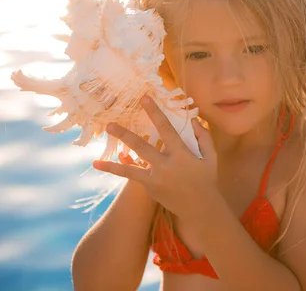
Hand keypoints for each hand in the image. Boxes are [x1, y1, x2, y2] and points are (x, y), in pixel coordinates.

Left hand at [92, 95, 218, 221]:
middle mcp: (166, 166)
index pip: (166, 129)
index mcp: (181, 154)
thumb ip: (203, 137)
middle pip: (141, 147)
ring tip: (95, 159)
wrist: (200, 208)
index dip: (155, 112)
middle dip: (124, 135)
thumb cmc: (207, 179)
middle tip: (109, 124)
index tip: (144, 98)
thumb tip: (194, 121)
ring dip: (112, 164)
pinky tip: (102, 165)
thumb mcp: (210, 157)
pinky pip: (134, 176)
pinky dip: (120, 169)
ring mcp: (155, 179)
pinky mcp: (150, 188)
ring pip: (130, 169)